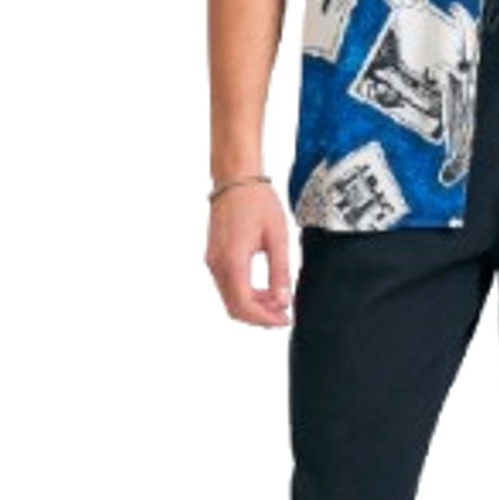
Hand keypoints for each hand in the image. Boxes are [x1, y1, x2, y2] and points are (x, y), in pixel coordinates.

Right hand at [206, 183, 292, 326]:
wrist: (236, 179)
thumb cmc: (258, 202)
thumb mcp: (277, 237)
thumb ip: (279, 272)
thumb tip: (282, 301)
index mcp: (233, 260)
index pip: (244, 305)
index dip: (265, 318)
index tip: (285, 320)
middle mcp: (217, 264)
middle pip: (234, 307)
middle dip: (259, 317)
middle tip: (283, 316)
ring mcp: (213, 261)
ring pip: (229, 298)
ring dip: (252, 306)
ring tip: (278, 301)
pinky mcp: (214, 256)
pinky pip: (227, 285)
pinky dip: (244, 294)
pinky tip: (264, 290)